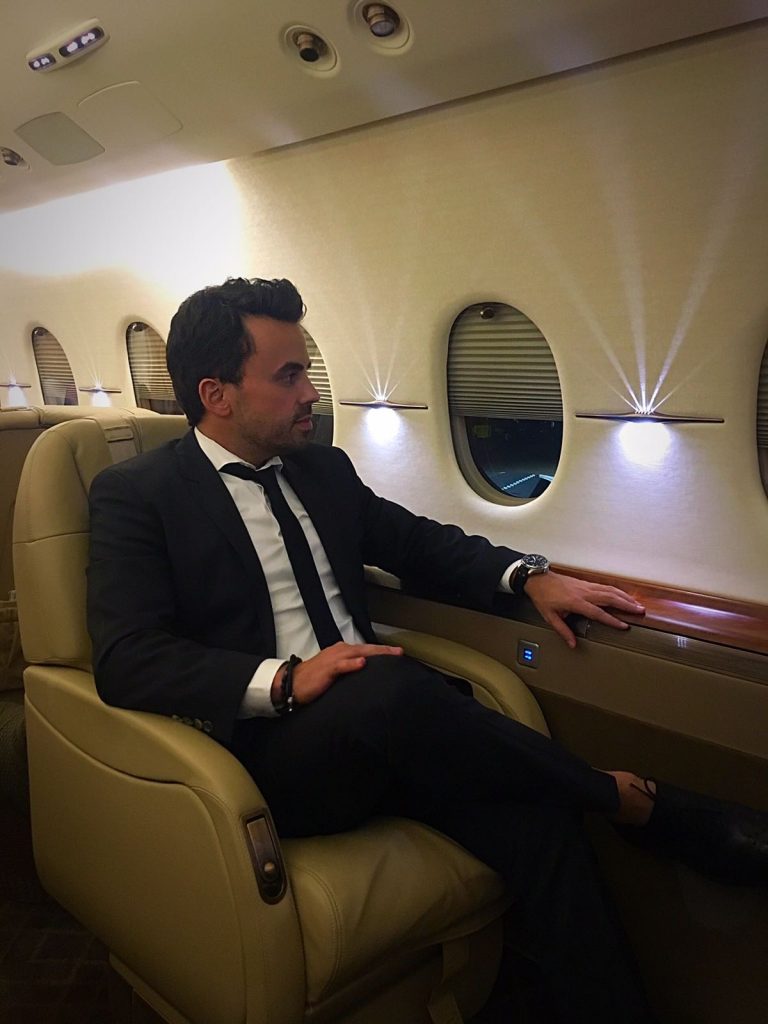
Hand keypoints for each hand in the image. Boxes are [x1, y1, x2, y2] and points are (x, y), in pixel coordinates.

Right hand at [271, 642, 402, 705]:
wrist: (292, 683)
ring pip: (358, 653)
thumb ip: (349, 670)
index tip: (398, 654)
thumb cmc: (313, 680)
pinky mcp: (327, 668)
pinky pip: (341, 664)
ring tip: (389, 654)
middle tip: (400, 653)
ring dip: (374, 653)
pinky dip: (352, 663)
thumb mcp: (335, 673)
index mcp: (342, 652)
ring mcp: (334, 658)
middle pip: (366, 649)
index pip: (366, 650)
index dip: (382, 652)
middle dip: (384, 651)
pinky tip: (362, 663)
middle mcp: (340, 651)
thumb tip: (365, 674)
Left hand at [522, 571, 644, 648]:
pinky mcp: (586, 583)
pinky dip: (617, 591)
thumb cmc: (543, 596)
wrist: (538, 578)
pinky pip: (605, 586)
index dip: (612, 620)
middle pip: (610, 598)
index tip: (624, 626)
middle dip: (627, 605)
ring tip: (637, 604)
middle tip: (640, 611)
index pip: (598, 613)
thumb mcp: (549, 617)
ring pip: (610, 590)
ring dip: (625, 597)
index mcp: (575, 602)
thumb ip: (563, 631)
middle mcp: (584, 592)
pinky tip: (624, 595)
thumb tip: (572, 644)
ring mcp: (586, 586)